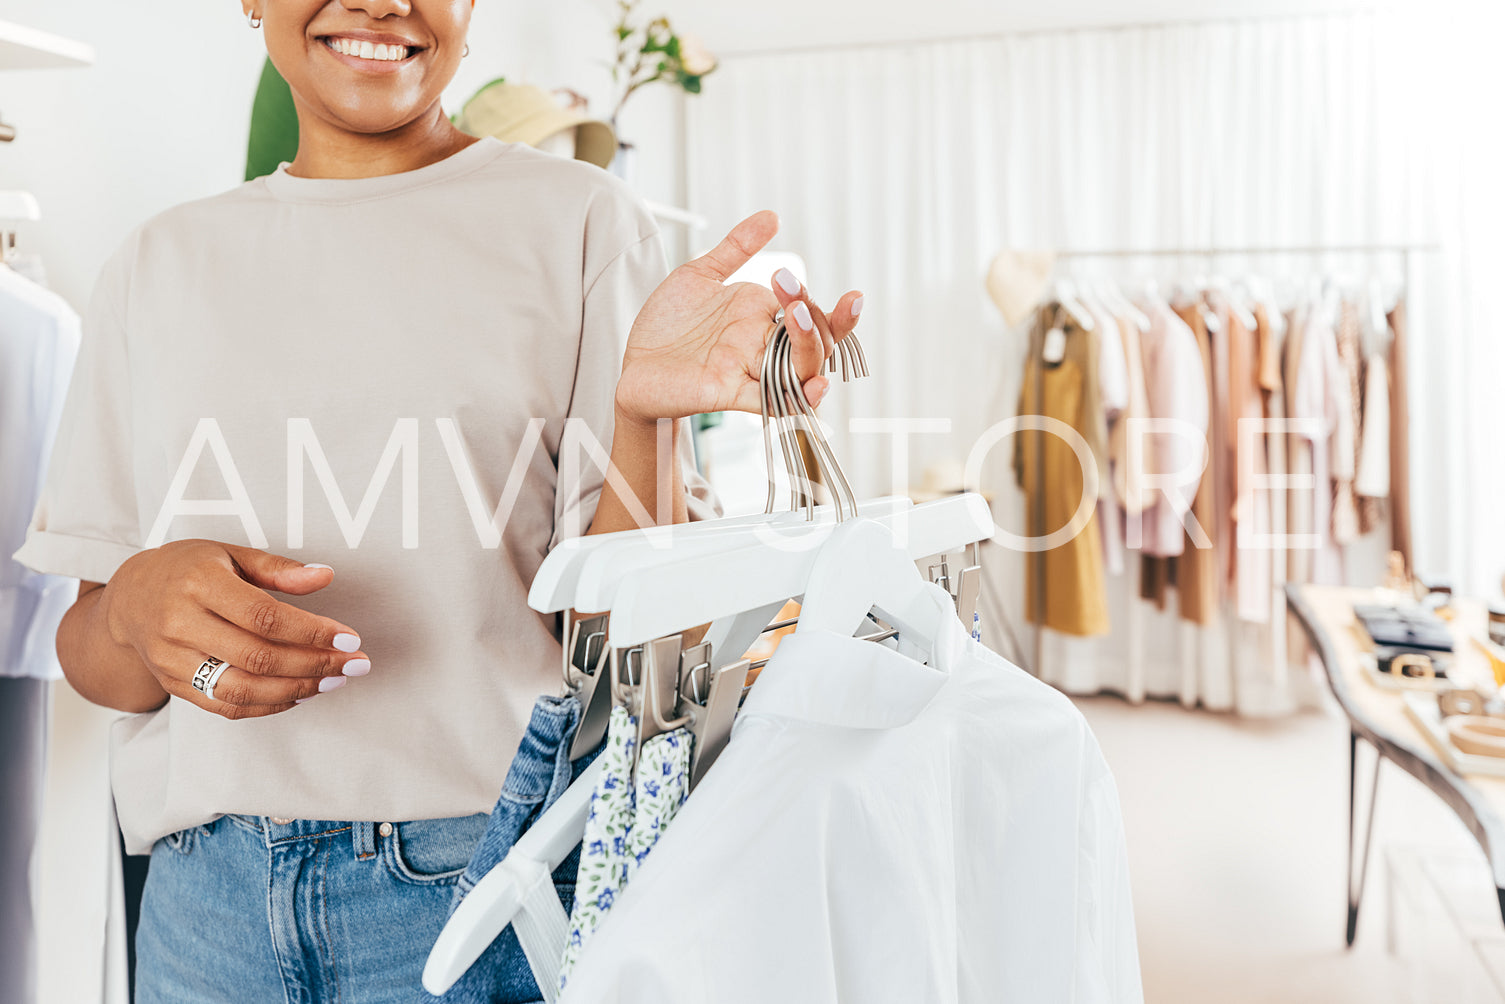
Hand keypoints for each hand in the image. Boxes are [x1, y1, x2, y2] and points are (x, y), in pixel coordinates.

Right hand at [99, 540, 367, 719]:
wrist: (128, 598)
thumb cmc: (188, 569)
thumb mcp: (230, 554)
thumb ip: (278, 568)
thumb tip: (325, 577)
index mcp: (198, 584)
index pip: (264, 616)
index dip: (311, 631)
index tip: (350, 637)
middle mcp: (180, 624)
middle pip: (257, 657)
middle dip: (314, 665)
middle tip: (354, 664)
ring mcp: (172, 660)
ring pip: (241, 688)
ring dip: (296, 689)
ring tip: (334, 682)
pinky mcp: (172, 685)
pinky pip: (225, 705)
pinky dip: (267, 705)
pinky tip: (300, 694)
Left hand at [615, 210, 863, 423]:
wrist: (634, 362)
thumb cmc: (668, 325)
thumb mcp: (700, 274)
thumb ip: (737, 247)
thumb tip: (771, 217)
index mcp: (761, 318)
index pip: (812, 316)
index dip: (834, 309)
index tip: (830, 288)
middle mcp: (762, 345)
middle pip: (816, 342)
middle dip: (822, 320)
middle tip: (794, 295)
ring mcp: (749, 370)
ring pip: (801, 369)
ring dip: (810, 345)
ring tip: (798, 316)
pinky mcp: (729, 392)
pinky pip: (773, 401)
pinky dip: (799, 397)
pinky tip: (816, 386)